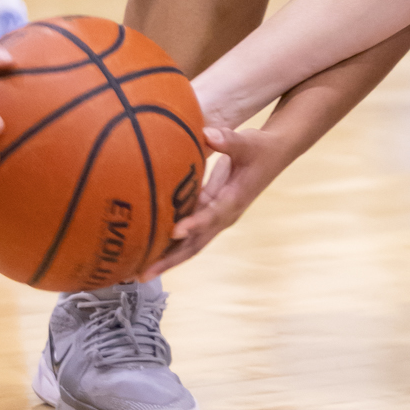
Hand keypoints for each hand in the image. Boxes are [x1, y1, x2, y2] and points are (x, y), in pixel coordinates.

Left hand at [142, 122, 281, 275]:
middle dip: (170, 260)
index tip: (175, 231)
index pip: (212, 216)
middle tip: (142, 274)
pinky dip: (168, 241)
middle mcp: (222, 215)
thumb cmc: (260, 149)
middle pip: (195, 244)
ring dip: (164, 258)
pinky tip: (147, 247)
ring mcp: (214, 216)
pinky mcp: (208, 211)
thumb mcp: (248, 143)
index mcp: (233, 201)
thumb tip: (207, 135)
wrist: (273, 154)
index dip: (195, 224)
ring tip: (136, 271)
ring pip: (188, 243)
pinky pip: (186, 232)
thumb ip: (228, 140)